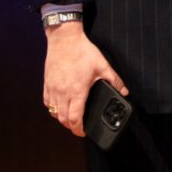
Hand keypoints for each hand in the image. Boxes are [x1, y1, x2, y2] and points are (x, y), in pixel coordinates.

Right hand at [42, 22, 127, 136]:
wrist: (64, 39)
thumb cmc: (82, 51)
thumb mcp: (102, 65)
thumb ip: (114, 80)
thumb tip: (124, 91)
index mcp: (77, 91)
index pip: (75, 118)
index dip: (78, 129)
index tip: (83, 133)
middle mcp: (63, 93)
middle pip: (62, 119)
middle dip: (70, 126)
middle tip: (78, 127)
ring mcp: (53, 88)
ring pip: (53, 112)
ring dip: (61, 118)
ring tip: (70, 118)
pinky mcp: (47, 83)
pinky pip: (47, 102)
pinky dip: (52, 108)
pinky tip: (59, 106)